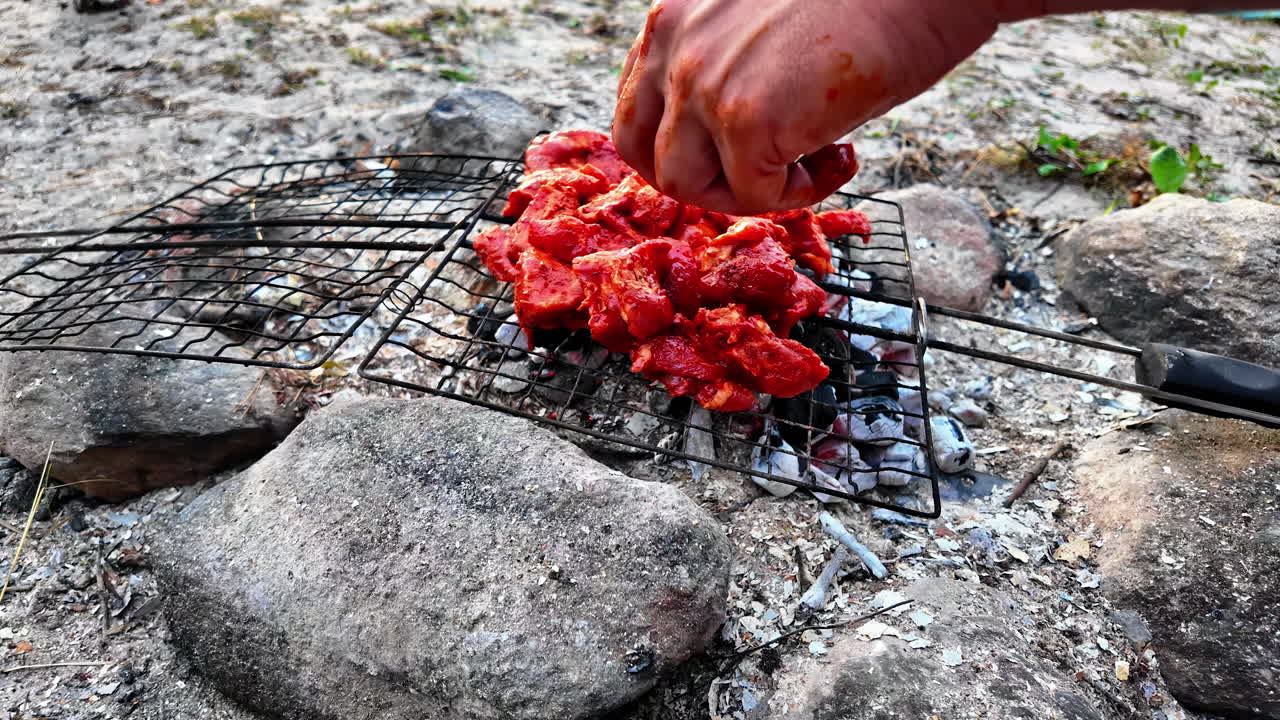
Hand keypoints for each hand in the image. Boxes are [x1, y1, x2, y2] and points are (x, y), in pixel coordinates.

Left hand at [612, 0, 1006, 213]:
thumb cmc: (865, 3)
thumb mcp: (759, 28)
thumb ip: (722, 71)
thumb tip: (719, 146)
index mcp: (673, 18)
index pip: (637, 108)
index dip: (679, 146)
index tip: (726, 155)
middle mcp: (675, 46)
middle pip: (643, 155)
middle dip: (700, 179)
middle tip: (757, 175)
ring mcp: (704, 84)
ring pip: (685, 184)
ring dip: (745, 192)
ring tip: (805, 165)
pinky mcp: (747, 120)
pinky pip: (754, 195)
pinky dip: (800, 193)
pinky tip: (842, 155)